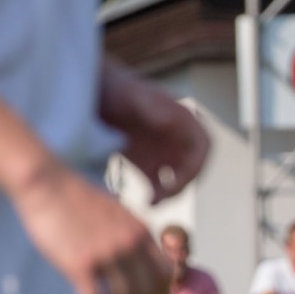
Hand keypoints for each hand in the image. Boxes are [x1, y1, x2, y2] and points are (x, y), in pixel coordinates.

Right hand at [13, 162, 168, 293]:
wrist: (46, 185)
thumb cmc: (78, 199)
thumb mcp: (118, 212)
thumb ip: (132, 234)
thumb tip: (140, 257)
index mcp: (142, 232)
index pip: (166, 272)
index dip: (160, 292)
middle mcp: (130, 245)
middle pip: (148, 290)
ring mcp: (107, 255)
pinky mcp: (80, 265)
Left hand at [100, 65, 208, 202]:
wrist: (91, 95)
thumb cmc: (116, 91)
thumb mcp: (134, 97)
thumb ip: (152, 108)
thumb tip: (170, 123)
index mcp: (185, 121)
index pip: (202, 148)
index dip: (195, 166)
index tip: (178, 179)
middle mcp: (179, 139)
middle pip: (192, 168)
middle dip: (180, 184)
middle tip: (161, 196)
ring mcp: (165, 153)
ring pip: (177, 179)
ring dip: (168, 193)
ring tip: (151, 202)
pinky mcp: (149, 164)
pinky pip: (159, 184)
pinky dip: (155, 194)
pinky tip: (145, 202)